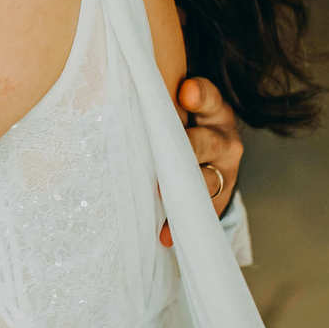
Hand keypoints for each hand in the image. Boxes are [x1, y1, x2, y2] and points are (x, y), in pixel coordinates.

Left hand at [158, 76, 242, 245]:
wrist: (200, 152)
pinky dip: (181, 224)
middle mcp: (224, 136)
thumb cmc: (174, 122)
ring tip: (162, 198)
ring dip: (183, 191)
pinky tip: (165, 235)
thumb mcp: (171, 105)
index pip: (208, 96)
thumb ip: (153, 100)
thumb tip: (104, 93)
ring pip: (207, 180)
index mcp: (212, 107)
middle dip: (187, 149)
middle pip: (207, 142)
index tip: (185, 93)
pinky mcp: (220, 197)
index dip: (199, 95)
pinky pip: (202, 212)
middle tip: (165, 157)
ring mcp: (224, 169)